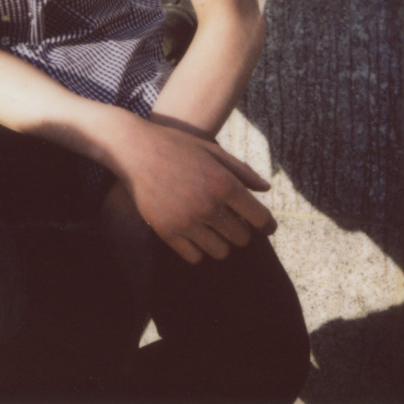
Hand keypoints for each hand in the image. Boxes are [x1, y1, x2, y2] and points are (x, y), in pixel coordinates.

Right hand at [118, 117, 276, 263]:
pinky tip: (194, 234)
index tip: (267, 228)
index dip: (267, 225)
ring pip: (220, 251)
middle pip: (241, 238)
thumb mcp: (212, 150)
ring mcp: (187, 221)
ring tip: (212, 229)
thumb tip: (266, 189)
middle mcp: (209, 205)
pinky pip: (195, 257)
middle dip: (241, 231)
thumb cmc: (177, 146)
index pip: (259, 218)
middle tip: (232, 222)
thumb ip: (242, 171)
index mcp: (224, 183)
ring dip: (221, 242)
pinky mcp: (168, 232)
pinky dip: (198, 249)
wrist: (136, 150)